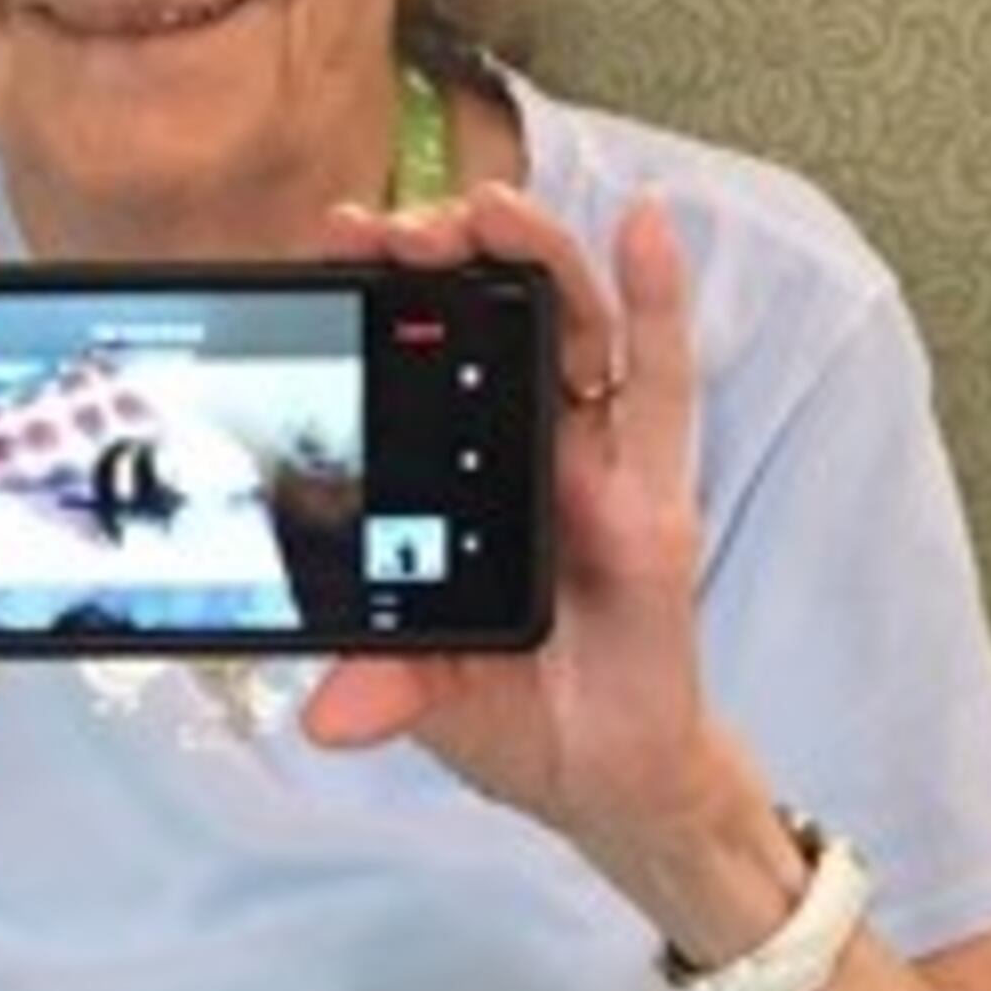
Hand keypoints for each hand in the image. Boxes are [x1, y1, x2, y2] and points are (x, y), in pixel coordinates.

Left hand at [294, 180, 763, 896]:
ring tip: (491, 211)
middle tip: (394, 227)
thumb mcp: (433, 700)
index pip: (418, 360)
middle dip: (446, 257)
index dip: (384, 296)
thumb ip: (388, 686)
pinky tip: (646, 225)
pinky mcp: (658, 498)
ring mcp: (598, 465)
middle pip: (493, 319)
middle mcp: (531, 451)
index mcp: (463, 478)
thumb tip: (327, 716)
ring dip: (535, 256)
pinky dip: (660, 300)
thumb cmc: (515, 714)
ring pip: (573, 327)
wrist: (598, 779)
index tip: (334, 246)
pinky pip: (664, 386)